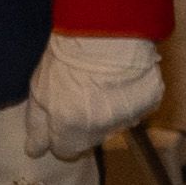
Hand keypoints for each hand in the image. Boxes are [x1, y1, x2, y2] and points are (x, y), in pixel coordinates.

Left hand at [22, 34, 161, 160]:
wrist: (107, 32)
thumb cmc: (66, 60)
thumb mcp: (39, 91)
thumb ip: (37, 126)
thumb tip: (35, 152)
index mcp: (71, 130)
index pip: (66, 151)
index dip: (62, 135)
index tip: (63, 117)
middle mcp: (101, 130)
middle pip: (92, 140)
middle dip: (85, 126)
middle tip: (84, 97)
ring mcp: (129, 116)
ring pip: (116, 125)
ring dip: (109, 113)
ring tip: (104, 86)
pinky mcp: (150, 101)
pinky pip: (138, 108)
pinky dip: (130, 99)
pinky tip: (123, 81)